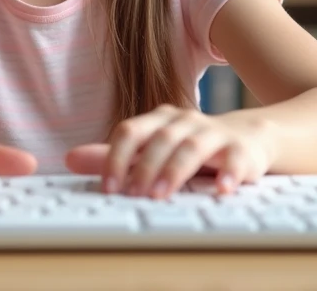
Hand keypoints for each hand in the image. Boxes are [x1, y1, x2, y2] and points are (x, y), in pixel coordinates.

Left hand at [64, 105, 277, 197]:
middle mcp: (184, 122)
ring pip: (192, 147)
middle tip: (132, 195)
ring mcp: (213, 133)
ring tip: (161, 194)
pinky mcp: (240, 149)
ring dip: (175, 171)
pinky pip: (234, 159)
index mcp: (158, 120)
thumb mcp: (152, 148)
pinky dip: (228, 173)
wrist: (247, 137)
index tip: (108, 188)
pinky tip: (221, 189)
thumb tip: (69, 159)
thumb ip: (114, 156)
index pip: (130, 132)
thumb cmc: (190, 145)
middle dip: (144, 167)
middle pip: (160, 139)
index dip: (116, 158)